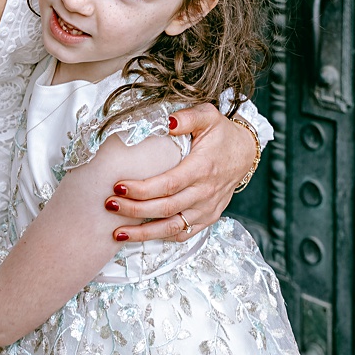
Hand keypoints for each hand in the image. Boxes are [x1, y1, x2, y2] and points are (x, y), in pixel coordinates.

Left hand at [107, 103, 252, 241]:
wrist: (245, 153)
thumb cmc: (222, 135)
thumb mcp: (209, 117)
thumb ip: (188, 117)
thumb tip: (168, 122)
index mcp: (202, 168)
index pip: (168, 184)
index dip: (142, 189)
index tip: (118, 186)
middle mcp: (205, 192)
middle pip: (165, 208)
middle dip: (134, 210)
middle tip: (109, 205)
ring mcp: (207, 208)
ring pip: (172, 227)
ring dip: (143, 233)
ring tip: (117, 232)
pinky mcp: (208, 217)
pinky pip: (183, 233)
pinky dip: (162, 237)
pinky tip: (141, 235)